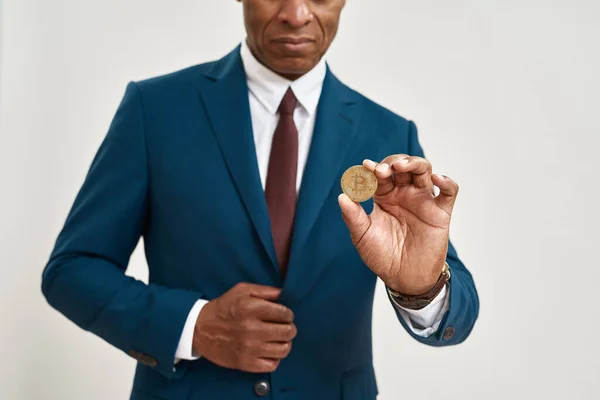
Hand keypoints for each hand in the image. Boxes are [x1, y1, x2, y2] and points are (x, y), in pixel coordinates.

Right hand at [193, 283, 296, 372]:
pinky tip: (269, 351)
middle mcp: (251, 329)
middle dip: (290, 328)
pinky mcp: (245, 363)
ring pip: (283, 350)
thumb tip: (284, 294)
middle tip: (285, 327)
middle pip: (287, 332)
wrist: (199, 329)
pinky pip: (272, 365)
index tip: (285, 316)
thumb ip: (265, 290)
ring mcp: (249, 348)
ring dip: (285, 344)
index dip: (288, 314)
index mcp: (251, 308)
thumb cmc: (223, 308)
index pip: (284, 313)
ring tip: (279, 339)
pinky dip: (275, 358)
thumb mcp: (242, 290)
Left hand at [338, 155, 457, 294]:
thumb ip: (353, 216)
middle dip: (392, 163)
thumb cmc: (381, 256)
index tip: (366, 167)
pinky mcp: (440, 212)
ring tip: (401, 166)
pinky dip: (446, 182)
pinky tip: (437, 179)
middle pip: (402, 166)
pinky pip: (449, 192)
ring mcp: (423, 201)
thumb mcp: (362, 236)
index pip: (379, 175)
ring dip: (414, 163)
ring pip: (424, 171)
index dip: (372, 169)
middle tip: (382, 170)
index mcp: (384, 196)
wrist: (404, 278)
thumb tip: (342, 196)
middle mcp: (404, 194)